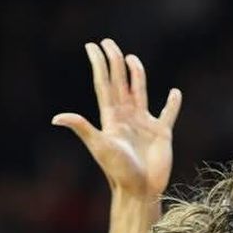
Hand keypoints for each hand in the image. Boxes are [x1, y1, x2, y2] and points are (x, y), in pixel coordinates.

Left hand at [54, 40, 181, 200]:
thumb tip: (57, 118)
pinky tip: (175, 93)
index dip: (98, 65)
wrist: (139, 189)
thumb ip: (81, 127)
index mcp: (111, 117)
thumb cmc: (118, 170)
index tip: (92, 46)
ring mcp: (145, 123)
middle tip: (108, 43)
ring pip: (140, 92)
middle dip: (114, 63)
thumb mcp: (99, 146)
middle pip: (119, 83)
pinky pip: (168, 113)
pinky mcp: (162, 133)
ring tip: (132, 59)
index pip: (104, 84)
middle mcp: (127, 117)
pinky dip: (172, 103)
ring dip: (136, 75)